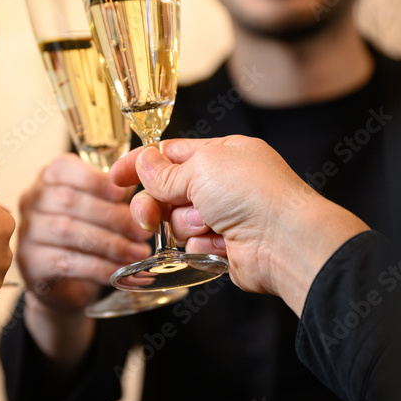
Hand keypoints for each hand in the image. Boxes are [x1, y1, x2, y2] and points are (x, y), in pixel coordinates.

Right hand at [16, 154, 151, 315]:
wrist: (64, 283)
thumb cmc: (86, 235)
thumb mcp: (102, 208)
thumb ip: (116, 195)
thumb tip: (143, 188)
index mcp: (49, 178)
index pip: (64, 169)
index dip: (95, 180)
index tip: (123, 195)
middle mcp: (31, 200)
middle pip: (69, 200)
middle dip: (111, 216)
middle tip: (142, 231)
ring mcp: (27, 232)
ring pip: (69, 231)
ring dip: (110, 243)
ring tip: (137, 252)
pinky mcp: (31, 263)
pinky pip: (67, 262)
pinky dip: (99, 267)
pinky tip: (119, 271)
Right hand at [111, 137, 368, 313]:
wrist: (285, 241)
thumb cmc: (253, 193)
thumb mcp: (202, 168)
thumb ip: (166, 170)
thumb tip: (143, 163)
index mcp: (222, 154)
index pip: (170, 154)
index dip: (141, 164)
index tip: (115, 177)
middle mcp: (223, 183)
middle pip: (167, 191)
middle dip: (155, 203)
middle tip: (148, 217)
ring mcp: (224, 216)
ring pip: (176, 221)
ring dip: (186, 224)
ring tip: (209, 226)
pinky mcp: (223, 247)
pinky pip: (192, 246)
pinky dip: (200, 246)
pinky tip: (218, 245)